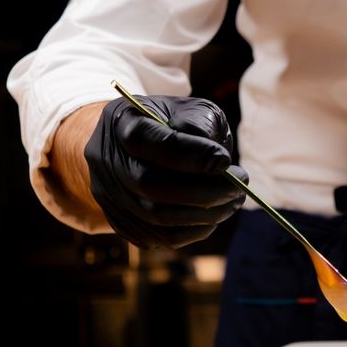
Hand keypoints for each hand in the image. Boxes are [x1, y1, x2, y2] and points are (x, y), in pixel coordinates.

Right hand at [84, 94, 247, 248]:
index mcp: (122, 122)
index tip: (226, 160)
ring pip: (156, 218)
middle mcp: (106, 160)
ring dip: (204, 215)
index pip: (149, 141)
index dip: (190, 155)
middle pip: (151, 185)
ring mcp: (109, 194)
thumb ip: (202, 125)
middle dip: (204, 191)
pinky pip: (158, 237)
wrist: (137, 144)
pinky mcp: (121, 222)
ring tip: (233, 202)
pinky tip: (212, 217)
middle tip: (239, 189)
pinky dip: (192, 231)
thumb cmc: (172, 123)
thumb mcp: (190, 109)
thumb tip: (218, 163)